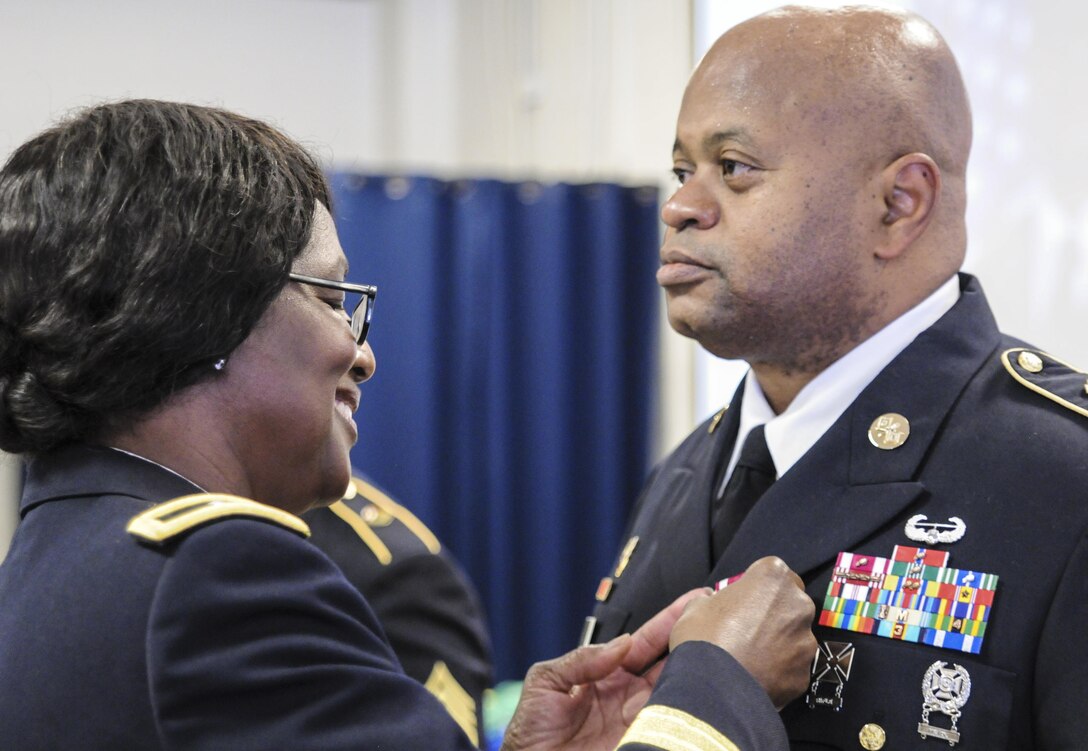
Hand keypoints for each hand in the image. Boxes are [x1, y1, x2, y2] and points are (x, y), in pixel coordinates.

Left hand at [500, 589, 707, 750]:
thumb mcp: (546, 681)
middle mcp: (632, 697)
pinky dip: (690, 715)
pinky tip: (701, 698)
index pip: (646, 642)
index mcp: (610, 675)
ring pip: (680, 694)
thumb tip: (620, 644)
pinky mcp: (646, 744)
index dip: (670, 620)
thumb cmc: (532, 733)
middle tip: (716, 621)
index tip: (695, 600)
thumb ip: (581, 659)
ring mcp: (642, 723)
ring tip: (719, 653)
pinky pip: (672, 729)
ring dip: (698, 675)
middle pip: (673, 665)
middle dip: (694, 642)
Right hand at [669, 556, 815, 708]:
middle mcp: (798, 605)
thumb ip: (717, 599)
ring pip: (794, 636)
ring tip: (750, 656)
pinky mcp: (804, 674)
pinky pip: (791, 667)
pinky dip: (778, 670)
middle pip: (790, 602)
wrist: (714, 688)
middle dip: (773, 612)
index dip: (756, 586)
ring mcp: (805, 641)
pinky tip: (756, 675)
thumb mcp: (697, 605)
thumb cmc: (703, 636)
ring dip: (778, 642)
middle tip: (747, 628)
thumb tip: (718, 604)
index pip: (772, 572)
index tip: (742, 600)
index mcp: (773, 577)